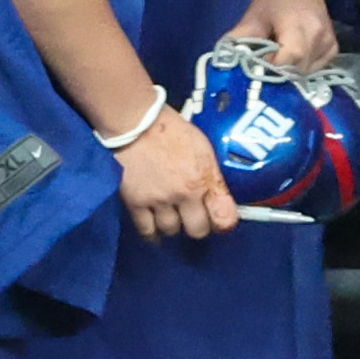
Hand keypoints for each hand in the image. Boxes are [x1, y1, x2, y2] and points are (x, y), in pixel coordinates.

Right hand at [117, 102, 238, 242]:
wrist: (136, 125)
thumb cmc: (171, 131)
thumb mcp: (202, 149)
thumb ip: (210, 175)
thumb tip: (217, 197)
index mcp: (204, 178)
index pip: (224, 217)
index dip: (223, 223)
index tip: (219, 221)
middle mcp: (184, 194)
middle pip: (197, 230)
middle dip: (197, 226)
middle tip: (193, 219)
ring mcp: (159, 201)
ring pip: (171, 231)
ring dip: (173, 226)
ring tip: (171, 218)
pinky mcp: (136, 203)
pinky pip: (146, 230)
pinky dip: (152, 233)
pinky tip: (154, 230)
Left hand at [230, 0, 338, 72]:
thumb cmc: (271, 2)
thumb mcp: (251, 19)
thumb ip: (240, 42)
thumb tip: (227, 64)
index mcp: (297, 23)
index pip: (289, 57)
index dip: (272, 69)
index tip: (258, 70)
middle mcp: (317, 33)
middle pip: (297, 69)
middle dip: (278, 75)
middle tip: (264, 71)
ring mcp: (328, 41)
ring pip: (306, 72)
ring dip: (289, 73)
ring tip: (277, 62)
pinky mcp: (332, 48)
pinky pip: (316, 69)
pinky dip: (302, 69)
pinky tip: (292, 60)